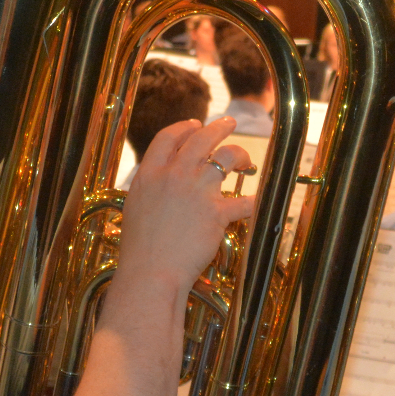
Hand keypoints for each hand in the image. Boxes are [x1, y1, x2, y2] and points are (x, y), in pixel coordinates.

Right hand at [115, 116, 254, 295]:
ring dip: (240, 155)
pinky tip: (259, 200)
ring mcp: (197, 192)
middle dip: (218, 127)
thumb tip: (157, 181)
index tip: (194, 125)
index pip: (168, 138)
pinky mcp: (217, 213)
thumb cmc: (139, 249)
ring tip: (246, 159)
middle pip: (201, 139)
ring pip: (226, 157)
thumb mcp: (135, 207)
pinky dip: (254, 201)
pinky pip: (244, 202)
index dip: (184, 127)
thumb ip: (149, 188)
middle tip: (229, 123)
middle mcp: (174, 176)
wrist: (150, 272)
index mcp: (150, 174)